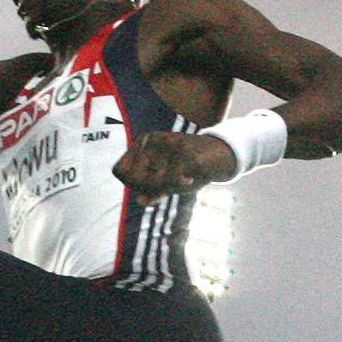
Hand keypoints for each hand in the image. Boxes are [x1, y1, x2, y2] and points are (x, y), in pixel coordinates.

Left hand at [112, 131, 239, 195]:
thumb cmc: (190, 167)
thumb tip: (140, 201)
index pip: (119, 171)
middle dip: (149, 189)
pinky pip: (174, 179)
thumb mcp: (168, 181)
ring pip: (154, 180)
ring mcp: (170, 144)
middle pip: (134, 179)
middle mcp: (152, 140)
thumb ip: (153, 191)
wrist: (222, 152)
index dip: (131, 185)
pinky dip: (181, 185)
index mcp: (143, 142)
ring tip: (182, 182)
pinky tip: (191, 180)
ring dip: (168, 187)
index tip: (147, 189)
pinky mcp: (188, 152)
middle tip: (166, 188)